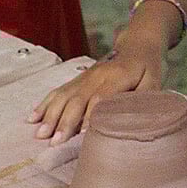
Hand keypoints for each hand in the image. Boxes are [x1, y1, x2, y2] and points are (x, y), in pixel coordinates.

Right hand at [28, 33, 165, 144]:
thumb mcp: (154, 81)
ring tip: (40, 134)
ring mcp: (84, 77)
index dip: (90, 117)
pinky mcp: (77, 79)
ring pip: (64, 96)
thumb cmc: (147, 68)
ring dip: (50, 115)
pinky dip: (44, 104)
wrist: (136, 45)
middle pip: (77, 99)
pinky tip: (32, 118)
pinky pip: (58, 91)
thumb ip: (145, 98)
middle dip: (65, 121)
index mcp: (118, 76)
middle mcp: (97, 75)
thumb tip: (135, 118)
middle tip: (54, 142)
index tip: (81, 135)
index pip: (100, 98)